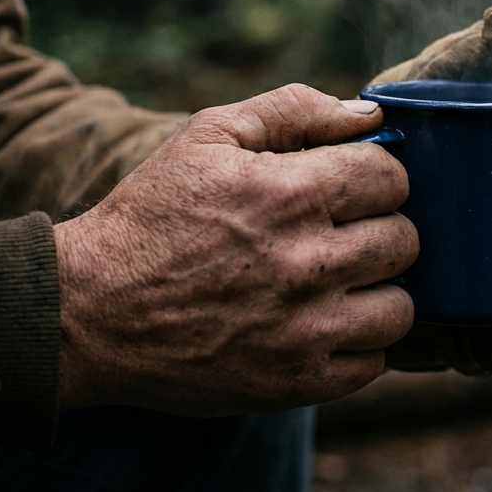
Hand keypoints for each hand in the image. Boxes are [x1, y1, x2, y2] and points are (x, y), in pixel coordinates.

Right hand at [54, 84, 419, 415]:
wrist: (86, 314)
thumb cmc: (151, 217)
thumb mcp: (208, 136)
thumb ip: (294, 109)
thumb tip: (370, 114)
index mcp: (291, 193)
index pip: (392, 177)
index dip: (376, 178)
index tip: (351, 189)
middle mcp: (307, 262)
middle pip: (405, 241)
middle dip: (380, 230)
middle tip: (343, 236)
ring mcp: (305, 329)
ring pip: (401, 308)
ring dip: (378, 292)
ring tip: (340, 284)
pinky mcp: (296, 382)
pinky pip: (373, 363)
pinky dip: (358, 346)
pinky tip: (323, 325)